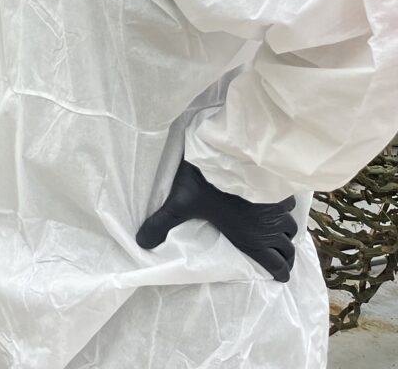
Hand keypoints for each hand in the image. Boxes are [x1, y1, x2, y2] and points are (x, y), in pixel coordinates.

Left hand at [136, 160, 297, 281]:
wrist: (228, 156)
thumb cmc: (205, 185)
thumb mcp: (179, 205)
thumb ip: (161, 224)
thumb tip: (141, 243)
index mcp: (251, 238)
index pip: (277, 264)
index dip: (280, 273)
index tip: (279, 276)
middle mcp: (269, 227)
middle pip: (289, 248)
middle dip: (285, 255)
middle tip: (280, 257)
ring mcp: (277, 207)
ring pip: (291, 227)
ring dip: (286, 231)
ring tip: (277, 232)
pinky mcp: (277, 188)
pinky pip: (289, 204)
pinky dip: (285, 208)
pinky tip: (276, 204)